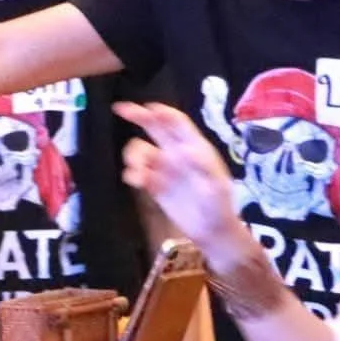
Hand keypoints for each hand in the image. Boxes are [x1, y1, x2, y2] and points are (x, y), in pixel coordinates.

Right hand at [115, 102, 246, 251]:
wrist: (211, 232)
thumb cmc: (220, 206)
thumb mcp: (216, 186)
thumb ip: (201, 167)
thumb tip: (183, 150)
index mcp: (194, 148)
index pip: (176, 123)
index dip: (162, 113)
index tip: (146, 107)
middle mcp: (176, 154)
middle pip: (154, 128)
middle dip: (138, 116)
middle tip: (119, 110)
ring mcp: (164, 169)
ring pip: (140, 151)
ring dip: (133, 157)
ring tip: (136, 174)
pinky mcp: (154, 185)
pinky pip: (137, 172)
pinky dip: (132, 174)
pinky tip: (135, 182)